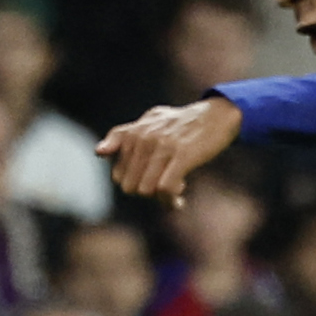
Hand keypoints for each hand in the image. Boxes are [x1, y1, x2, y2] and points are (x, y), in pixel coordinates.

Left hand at [97, 96, 242, 201]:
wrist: (217, 115)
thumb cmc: (182, 123)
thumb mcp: (149, 121)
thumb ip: (122, 136)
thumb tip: (98, 153)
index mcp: (134, 133)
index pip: (118, 175)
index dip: (134, 184)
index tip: (151, 183)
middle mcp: (144, 138)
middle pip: (130, 187)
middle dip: (147, 195)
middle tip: (165, 191)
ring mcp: (163, 146)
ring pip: (146, 190)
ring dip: (160, 200)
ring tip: (175, 195)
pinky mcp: (183, 155)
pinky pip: (165, 188)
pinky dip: (170, 200)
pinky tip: (180, 199)